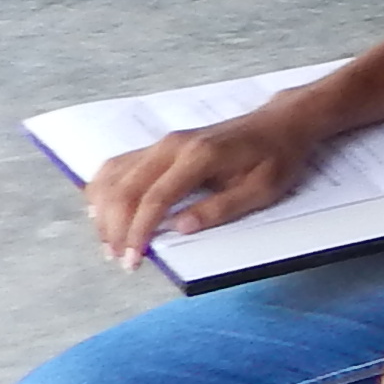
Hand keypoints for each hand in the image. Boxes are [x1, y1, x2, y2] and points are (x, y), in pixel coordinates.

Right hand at [83, 90, 329, 260]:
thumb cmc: (276, 157)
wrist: (280, 123)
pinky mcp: (159, 146)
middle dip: (115, 228)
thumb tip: (179, 229)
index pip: (154, 198)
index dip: (138, 232)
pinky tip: (103, 213)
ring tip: (110, 243)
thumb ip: (220, 209)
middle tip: (119, 259)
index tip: (132, 260)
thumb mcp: (262, 189)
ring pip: (113, 176)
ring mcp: (162, 143)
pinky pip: (118, 166)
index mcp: (199, 156)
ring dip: (104, 212)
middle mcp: (172, 146)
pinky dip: (103, 190)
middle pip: (125, 189)